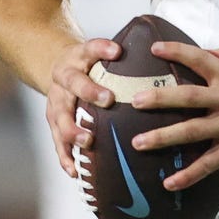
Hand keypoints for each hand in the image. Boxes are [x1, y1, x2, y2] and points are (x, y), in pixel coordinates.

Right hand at [44, 36, 123, 177]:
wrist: (57, 69)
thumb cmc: (88, 65)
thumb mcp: (99, 53)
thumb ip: (122, 57)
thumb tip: (165, 58)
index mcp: (77, 58)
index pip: (89, 48)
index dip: (101, 49)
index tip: (117, 51)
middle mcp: (64, 79)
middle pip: (74, 83)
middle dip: (90, 92)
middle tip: (108, 99)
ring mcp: (56, 102)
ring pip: (61, 116)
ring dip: (74, 129)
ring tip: (88, 140)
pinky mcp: (53, 123)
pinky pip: (57, 141)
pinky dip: (65, 156)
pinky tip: (75, 170)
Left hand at [127, 41, 218, 189]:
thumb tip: (203, 49)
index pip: (201, 59)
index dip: (177, 52)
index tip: (153, 49)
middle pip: (190, 96)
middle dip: (161, 98)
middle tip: (135, 101)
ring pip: (193, 130)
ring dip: (164, 137)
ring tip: (138, 143)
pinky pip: (209, 163)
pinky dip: (188, 174)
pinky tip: (169, 182)